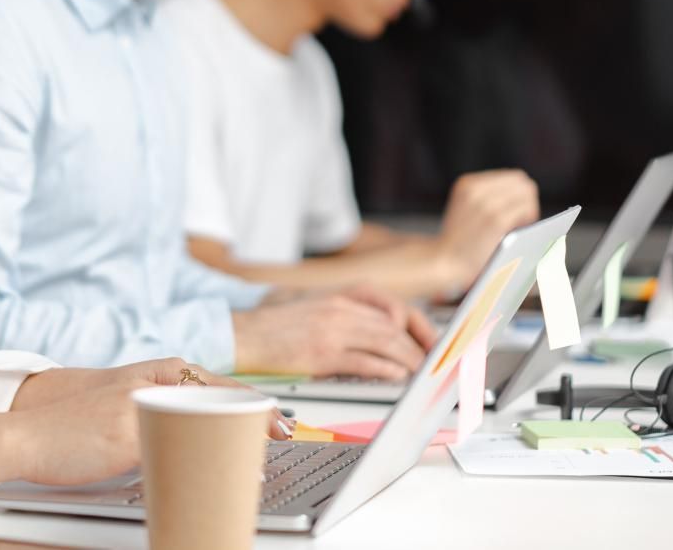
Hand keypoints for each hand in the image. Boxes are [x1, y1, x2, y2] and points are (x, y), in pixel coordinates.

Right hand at [12, 358, 291, 485]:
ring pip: (205, 423)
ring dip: (236, 446)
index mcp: (157, 370)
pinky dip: (202, 465)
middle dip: (258, 423)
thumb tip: (203, 429)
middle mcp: (154, 381)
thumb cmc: (75, 423)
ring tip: (257, 467)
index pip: (222, 384)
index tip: (284, 424)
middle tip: (285, 439)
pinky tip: (218, 478)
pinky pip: (174, 450)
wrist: (27, 430)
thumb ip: (162, 407)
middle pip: (223, 400)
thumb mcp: (126, 403)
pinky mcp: (127, 433)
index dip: (258, 405)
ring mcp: (142, 405)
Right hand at [233, 287, 435, 379]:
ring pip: (385, 341)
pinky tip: (396, 376)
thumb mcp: (313, 305)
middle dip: (419, 345)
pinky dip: (385, 369)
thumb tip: (381, 330)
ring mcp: (331, 329)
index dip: (416, 323)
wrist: (241, 334)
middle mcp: (339, 308)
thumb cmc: (273, 326)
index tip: (430, 339)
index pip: (391, 305)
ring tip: (420, 373)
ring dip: (409, 359)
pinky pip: (364, 360)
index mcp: (338, 296)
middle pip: (394, 325)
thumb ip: (345, 312)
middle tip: (432, 363)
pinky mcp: (321, 353)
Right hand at [434, 169, 539, 288]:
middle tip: (520, 221)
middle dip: (526, 200)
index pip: (513, 177)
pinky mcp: (496, 220)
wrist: (443, 263)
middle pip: (522, 182)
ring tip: (518, 227)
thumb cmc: (459, 243)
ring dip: (528, 210)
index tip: (515, 212)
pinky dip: (528, 219)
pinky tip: (518, 232)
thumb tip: (525, 193)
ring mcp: (486, 204)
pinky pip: (526, 209)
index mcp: (467, 183)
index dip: (519, 195)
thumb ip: (488, 197)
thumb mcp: (466, 209)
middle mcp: (476, 188)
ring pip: (527, 194)